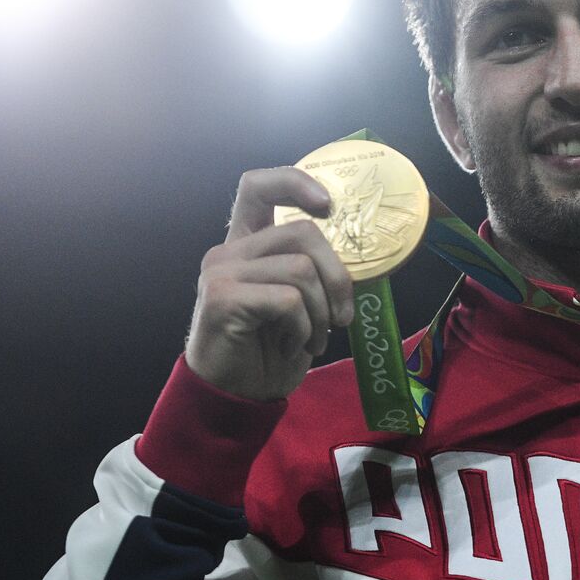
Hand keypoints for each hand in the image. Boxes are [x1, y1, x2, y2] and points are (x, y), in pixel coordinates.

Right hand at [185, 167, 353, 400]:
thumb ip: (312, 269)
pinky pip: (287, 299)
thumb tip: (359, 253)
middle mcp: (228, 251)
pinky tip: (294, 346)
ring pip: (300, 268)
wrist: (236, 395)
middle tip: (343, 316)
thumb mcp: (299, 301)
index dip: (295, 183)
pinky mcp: (221, 299)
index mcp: (246, 243)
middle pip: (301, 231)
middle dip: (337, 275)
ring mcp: (220, 273)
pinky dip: (303, 327)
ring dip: (321, 311)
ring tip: (316, 338)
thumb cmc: (271, 348)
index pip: (258, 186)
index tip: (327, 206)